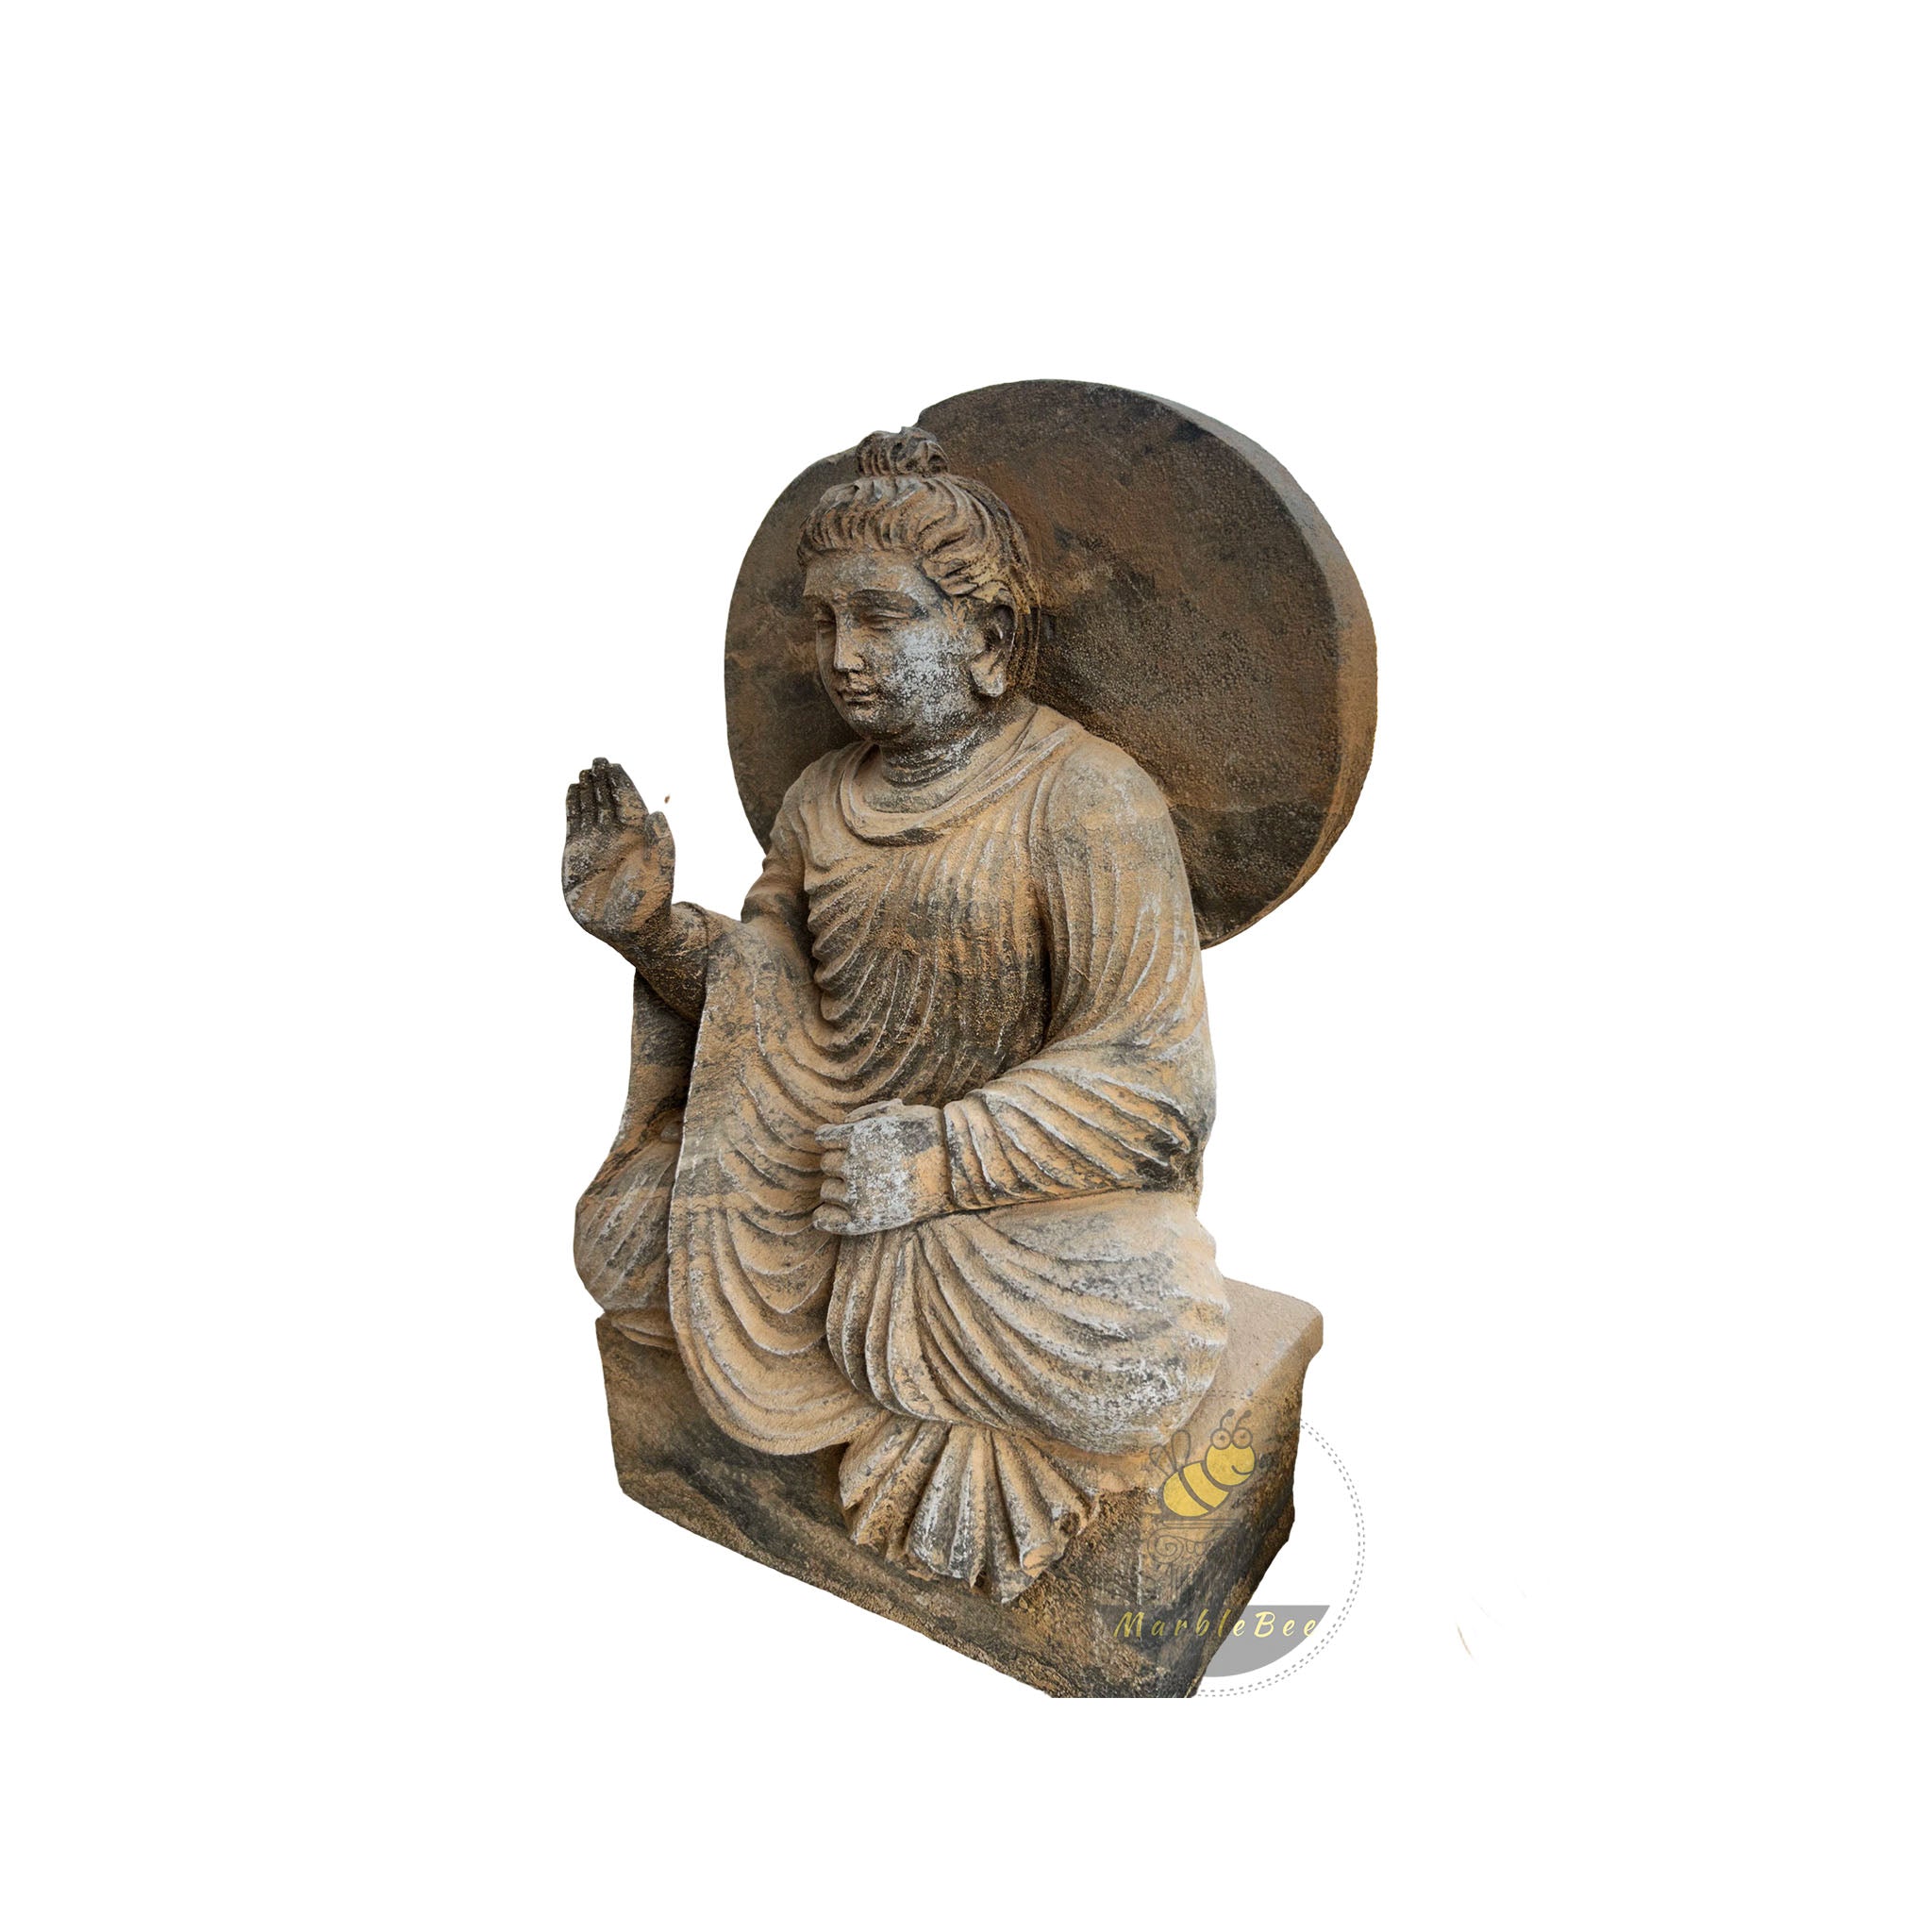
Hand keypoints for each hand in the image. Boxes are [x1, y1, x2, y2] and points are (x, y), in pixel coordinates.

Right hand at [564, 757, 674, 949]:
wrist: (625, 929)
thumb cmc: (649, 903)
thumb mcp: (659, 872)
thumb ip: (661, 843)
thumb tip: (657, 813)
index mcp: (639, 836)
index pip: (628, 801)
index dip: (622, 783)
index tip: (615, 765)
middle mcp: (617, 835)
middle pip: (609, 799)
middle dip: (604, 780)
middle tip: (598, 759)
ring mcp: (596, 842)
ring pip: (591, 807)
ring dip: (588, 789)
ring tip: (585, 771)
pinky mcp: (577, 852)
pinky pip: (574, 822)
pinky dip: (573, 806)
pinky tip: (571, 790)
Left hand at [813, 1100, 951, 1236]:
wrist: (958, 1169)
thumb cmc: (931, 1135)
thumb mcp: (899, 1111)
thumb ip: (867, 1115)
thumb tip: (844, 1124)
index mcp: (856, 1135)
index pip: (824, 1137)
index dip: (835, 1139)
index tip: (845, 1145)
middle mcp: (851, 1163)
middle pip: (826, 1164)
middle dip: (840, 1163)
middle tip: (863, 1166)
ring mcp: (857, 1193)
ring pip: (827, 1190)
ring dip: (838, 1187)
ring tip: (861, 1187)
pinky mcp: (864, 1219)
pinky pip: (827, 1219)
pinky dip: (824, 1217)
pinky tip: (830, 1214)